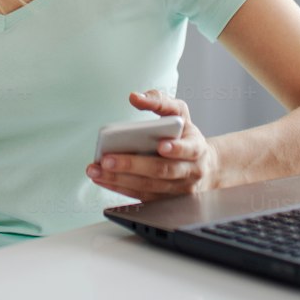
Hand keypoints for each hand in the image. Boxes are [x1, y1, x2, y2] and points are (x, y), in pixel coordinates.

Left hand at [85, 90, 219, 200]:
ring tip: (97, 170)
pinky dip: (120, 188)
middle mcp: (189, 172)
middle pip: (161, 171)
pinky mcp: (164, 201)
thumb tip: (135, 97)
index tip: (161, 146)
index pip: (188, 149)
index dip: (176, 149)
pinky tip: (103, 179)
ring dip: (119, 180)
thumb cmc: (185, 135)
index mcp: (196, 148)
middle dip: (133, 165)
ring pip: (148, 187)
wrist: (203, 166)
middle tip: (107, 159)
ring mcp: (178, 190)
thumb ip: (159, 101)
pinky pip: (141, 196)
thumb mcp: (179, 112)